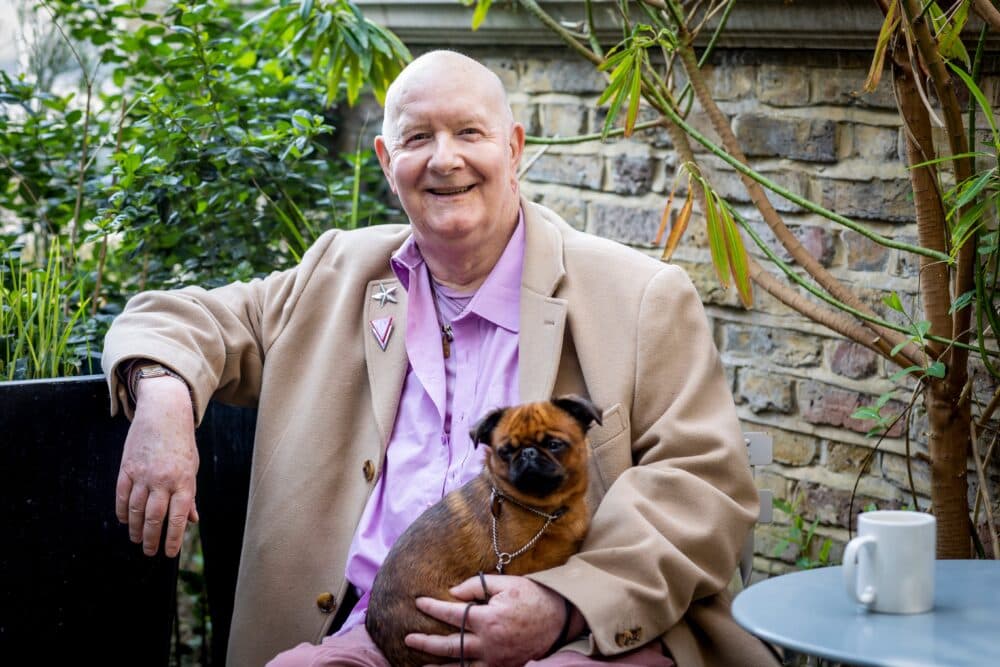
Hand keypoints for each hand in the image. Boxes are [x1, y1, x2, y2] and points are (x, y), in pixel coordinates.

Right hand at [115, 376, 198, 557]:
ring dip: (135, 528)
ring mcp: (143, 473)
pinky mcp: (127, 467)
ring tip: (137, 539)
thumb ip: (190, 495)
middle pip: (154, 517)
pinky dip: (123, 511)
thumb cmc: (182, 443)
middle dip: (151, 539)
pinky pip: (122, 495)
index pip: (178, 517)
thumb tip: (192, 520)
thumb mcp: (192, 468)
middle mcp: (163, 479)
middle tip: (149, 552)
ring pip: (136, 509)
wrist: (164, 413)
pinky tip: (125, 520)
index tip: (169, 553)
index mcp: (184, 481)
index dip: (173, 538)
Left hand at [404, 575, 566, 666]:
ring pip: (462, 665)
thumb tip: (453, 592)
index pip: (452, 613)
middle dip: (426, 642)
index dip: (433, 607)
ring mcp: (496, 659)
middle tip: (408, 638)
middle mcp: (489, 643)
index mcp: (488, 619)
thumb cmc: (532, 596)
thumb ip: (476, 586)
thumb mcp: (506, 583)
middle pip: (450, 645)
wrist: (560, 618)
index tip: (418, 602)